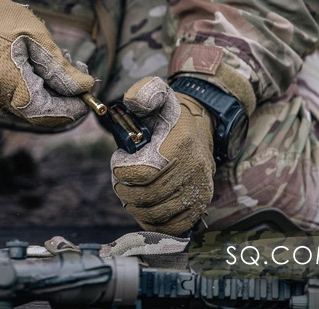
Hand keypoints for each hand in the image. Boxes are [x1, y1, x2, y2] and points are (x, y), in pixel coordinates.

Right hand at [0, 0, 94, 126]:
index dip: (71, 108)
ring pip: (29, 109)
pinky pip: (16, 101)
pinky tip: (39, 67)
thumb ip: (61, 69)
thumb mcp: (37, 38)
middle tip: (79, 72)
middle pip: (39, 114)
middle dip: (63, 98)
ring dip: (50, 93)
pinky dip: (34, 90)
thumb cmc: (0, 19)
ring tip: (59, 63)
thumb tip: (85, 87)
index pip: (47, 113)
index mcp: (8, 85)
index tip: (88, 94)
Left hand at [111, 77, 214, 235]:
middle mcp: (193, 170)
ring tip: (128, 192)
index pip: (145, 173)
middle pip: (149, 197)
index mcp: (179, 146)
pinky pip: (174, 226)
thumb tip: (132, 101)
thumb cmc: (170, 114)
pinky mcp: (200, 204)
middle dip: (125, 190)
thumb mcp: (157, 94)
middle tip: (119, 180)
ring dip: (135, 207)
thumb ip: (143, 92)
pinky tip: (142, 208)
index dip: (123, 172)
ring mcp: (199, 190)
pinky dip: (153, 222)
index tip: (118, 160)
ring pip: (158, 214)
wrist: (201, 126)